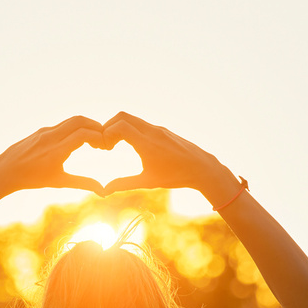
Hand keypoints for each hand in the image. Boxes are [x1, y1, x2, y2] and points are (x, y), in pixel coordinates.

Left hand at [0, 116, 106, 196]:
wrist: (6, 171)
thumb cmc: (33, 179)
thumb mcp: (59, 182)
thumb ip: (83, 183)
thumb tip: (103, 191)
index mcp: (57, 150)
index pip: (83, 134)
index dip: (99, 137)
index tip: (105, 146)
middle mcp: (51, 137)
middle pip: (79, 121)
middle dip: (96, 126)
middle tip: (104, 138)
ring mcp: (45, 131)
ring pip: (71, 120)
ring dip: (86, 125)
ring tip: (94, 138)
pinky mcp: (41, 130)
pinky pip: (62, 124)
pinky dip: (74, 128)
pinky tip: (77, 139)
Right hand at [101, 112, 239, 199]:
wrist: (202, 168)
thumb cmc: (175, 176)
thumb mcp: (148, 182)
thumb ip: (124, 184)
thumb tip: (104, 190)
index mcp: (147, 143)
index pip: (120, 126)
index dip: (107, 134)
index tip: (105, 148)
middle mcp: (152, 131)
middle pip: (122, 116)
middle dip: (109, 126)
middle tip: (106, 143)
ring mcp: (158, 129)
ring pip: (132, 118)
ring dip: (120, 127)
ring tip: (115, 144)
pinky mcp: (163, 130)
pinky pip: (142, 123)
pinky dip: (131, 129)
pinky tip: (131, 144)